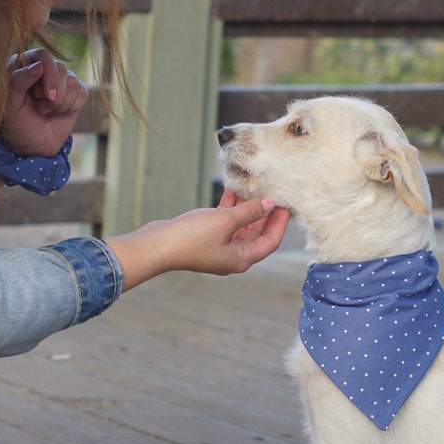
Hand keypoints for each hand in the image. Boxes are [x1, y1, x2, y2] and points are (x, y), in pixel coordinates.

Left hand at [0, 49, 87, 157]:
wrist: (33, 145)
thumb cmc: (16, 123)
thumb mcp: (10, 104)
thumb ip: (19, 81)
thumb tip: (39, 65)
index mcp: (23, 64)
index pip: (42, 55)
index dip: (48, 73)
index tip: (45, 95)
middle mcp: (43, 68)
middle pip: (60, 68)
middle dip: (54, 95)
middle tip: (42, 109)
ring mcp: (60, 79)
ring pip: (72, 81)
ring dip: (60, 103)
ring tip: (46, 111)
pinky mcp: (76, 91)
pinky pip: (82, 92)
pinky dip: (71, 107)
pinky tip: (58, 112)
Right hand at [106, 191, 291, 290]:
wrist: (157, 245)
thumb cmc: (191, 238)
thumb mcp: (225, 222)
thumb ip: (249, 212)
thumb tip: (269, 204)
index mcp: (241, 258)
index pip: (270, 241)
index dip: (280, 222)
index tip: (286, 203)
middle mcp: (233, 254)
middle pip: (257, 232)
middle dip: (265, 212)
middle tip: (273, 192)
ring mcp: (219, 246)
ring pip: (240, 225)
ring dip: (246, 207)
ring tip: (253, 186)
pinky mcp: (206, 237)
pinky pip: (224, 221)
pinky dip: (229, 207)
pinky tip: (231, 189)